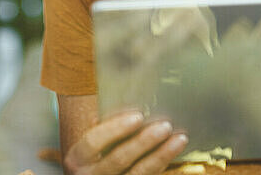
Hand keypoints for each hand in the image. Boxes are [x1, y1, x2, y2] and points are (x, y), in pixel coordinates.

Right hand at [64, 111, 187, 174]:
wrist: (98, 174)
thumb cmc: (98, 150)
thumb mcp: (94, 139)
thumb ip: (104, 122)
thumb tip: (125, 92)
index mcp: (78, 157)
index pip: (93, 141)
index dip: (115, 129)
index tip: (138, 116)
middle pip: (118, 159)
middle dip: (143, 142)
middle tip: (165, 125)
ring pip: (139, 174)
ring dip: (161, 156)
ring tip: (180, 138)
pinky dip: (167, 167)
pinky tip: (181, 156)